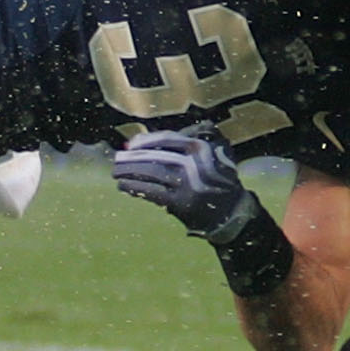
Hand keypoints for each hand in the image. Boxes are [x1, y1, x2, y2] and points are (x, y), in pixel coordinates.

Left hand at [111, 128, 257, 241]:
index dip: (146, 141)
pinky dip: (134, 188)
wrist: (233, 211)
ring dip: (129, 172)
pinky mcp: (181, 201)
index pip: (167, 139)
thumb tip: (148, 141)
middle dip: (133, 157)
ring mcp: (187, 182)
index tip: (130, 144)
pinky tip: (123, 187)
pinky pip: (151, 192)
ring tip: (116, 173)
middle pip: (156, 156)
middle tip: (117, 159)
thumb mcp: (214, 152)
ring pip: (151, 173)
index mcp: (201, 147)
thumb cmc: (217, 180)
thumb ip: (190, 141)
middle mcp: (195, 162)